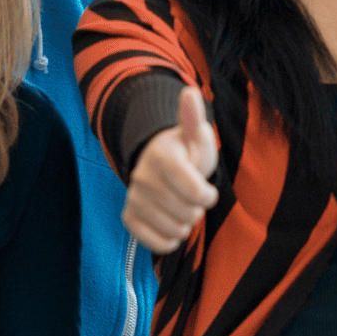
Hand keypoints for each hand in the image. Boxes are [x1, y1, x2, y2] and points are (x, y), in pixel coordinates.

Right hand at [122, 87, 219, 251]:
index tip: (207, 190)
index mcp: (162, 157)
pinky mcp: (128, 217)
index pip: (196, 193)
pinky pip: (157, 243)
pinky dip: (169, 239)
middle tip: (191, 196)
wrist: (159, 165)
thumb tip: (190, 92)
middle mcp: (142, 177)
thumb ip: (194, 119)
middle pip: (188, 214)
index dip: (208, 196)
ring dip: (185, 224)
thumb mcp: (196, 137)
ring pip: (175, 230)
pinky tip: (170, 222)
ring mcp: (134, 198)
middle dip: (198, 209)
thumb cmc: (186, 153)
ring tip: (181, 206)